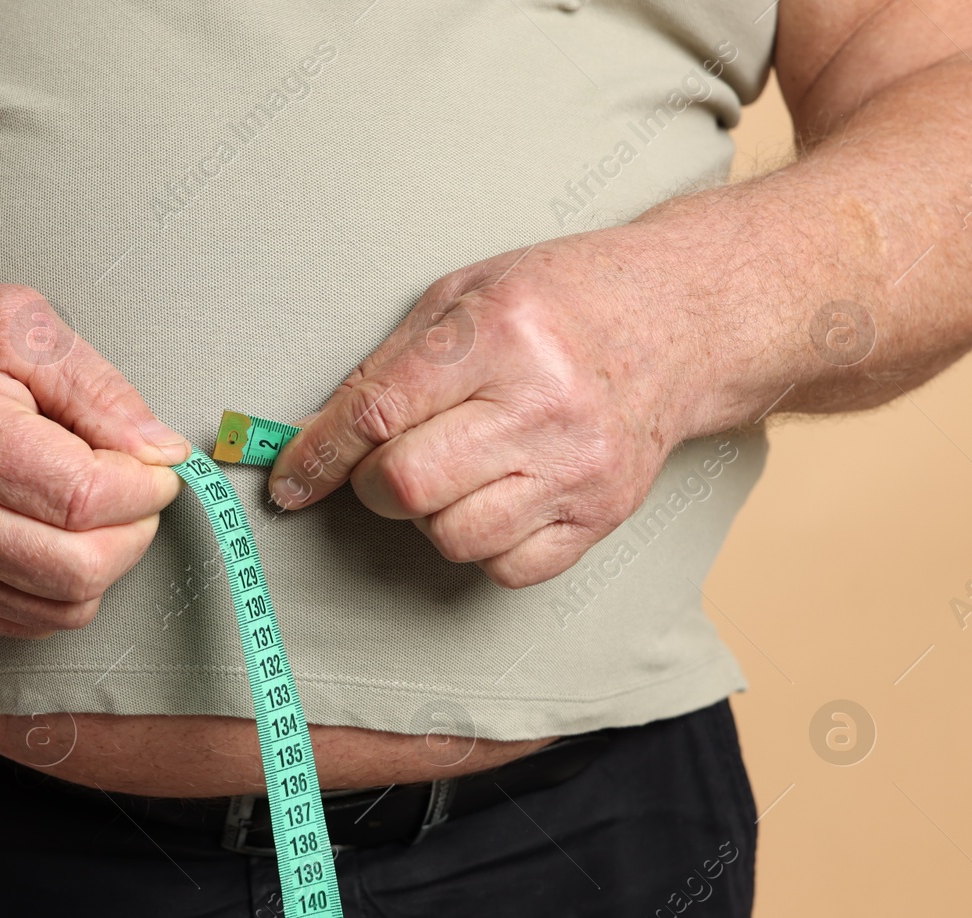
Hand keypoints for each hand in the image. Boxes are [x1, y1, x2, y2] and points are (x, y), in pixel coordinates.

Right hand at [0, 277, 189, 637]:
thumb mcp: (21, 325)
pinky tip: (60, 530)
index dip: (145, 487)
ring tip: (95, 503)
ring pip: (67, 604)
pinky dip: (71, 583)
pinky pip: (37, 618)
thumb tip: (162, 453)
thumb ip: (100, 391)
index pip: (84, 498)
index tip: (156, 462)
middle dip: (136, 528)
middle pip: (81, 565)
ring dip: (108, 559)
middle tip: (136, 484)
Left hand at [267, 246, 693, 588]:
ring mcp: (578, 467)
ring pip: (452, 537)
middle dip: (374, 485)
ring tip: (453, 473)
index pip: (377, 413)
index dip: (317, 456)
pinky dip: (482, 544)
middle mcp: (543, 404)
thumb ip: (386, 367)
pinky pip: (507, 568)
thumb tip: (312, 440)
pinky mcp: (602, 514)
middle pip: (409, 485)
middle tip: (388, 463)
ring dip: (429, 516)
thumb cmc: (560, 301)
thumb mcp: (463, 296)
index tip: (289, 482)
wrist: (681, 319)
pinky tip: (495, 498)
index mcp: (499, 334)